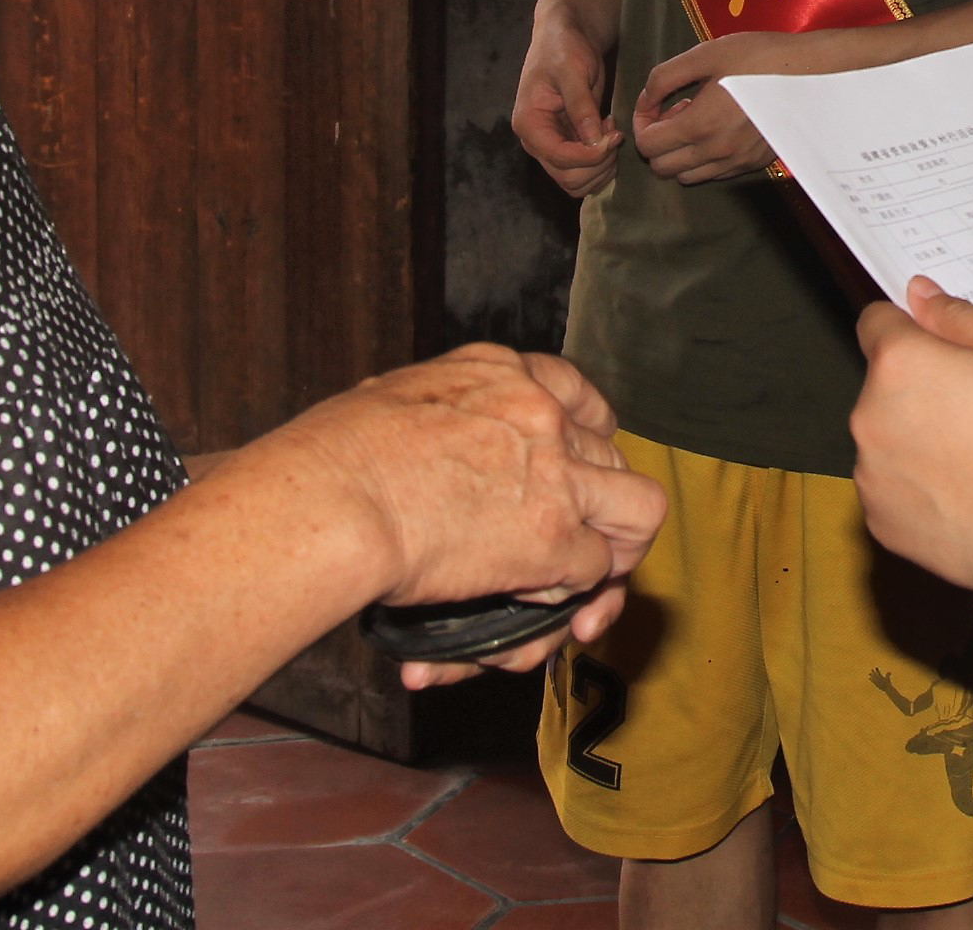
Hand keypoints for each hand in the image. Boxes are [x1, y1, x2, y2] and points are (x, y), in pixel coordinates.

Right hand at [287, 345, 663, 653]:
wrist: (333, 499)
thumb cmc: (333, 458)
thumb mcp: (396, 401)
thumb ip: (437, 416)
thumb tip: (425, 437)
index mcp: (500, 373)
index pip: (576, 391)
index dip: (588, 434)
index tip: (579, 459)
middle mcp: (542, 414)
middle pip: (614, 457)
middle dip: (604, 506)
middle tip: (582, 542)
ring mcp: (557, 476)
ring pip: (639, 512)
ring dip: (616, 551)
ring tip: (585, 583)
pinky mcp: (554, 537)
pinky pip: (594, 570)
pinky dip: (570, 592)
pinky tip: (529, 600)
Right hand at [513, 14, 621, 197]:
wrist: (567, 36)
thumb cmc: (564, 47)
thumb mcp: (573, 70)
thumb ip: (581, 106)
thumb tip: (593, 141)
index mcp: (529, 124)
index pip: (559, 158)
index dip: (591, 155)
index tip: (615, 135)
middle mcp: (537, 142)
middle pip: (568, 178)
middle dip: (598, 163)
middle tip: (615, 133)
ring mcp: (552, 145)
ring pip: (578, 181)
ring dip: (602, 166)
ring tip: (611, 132)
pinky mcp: (568, 144)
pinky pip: (586, 170)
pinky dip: (602, 161)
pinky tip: (608, 133)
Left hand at [631, 28, 875, 184]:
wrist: (810, 71)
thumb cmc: (758, 56)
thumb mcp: (705, 54)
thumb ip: (664, 78)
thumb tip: (645, 101)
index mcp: (700, 125)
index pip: (647, 145)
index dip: (642, 123)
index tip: (654, 104)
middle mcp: (716, 152)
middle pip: (661, 168)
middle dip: (657, 141)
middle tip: (674, 111)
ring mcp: (736, 162)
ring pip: (685, 177)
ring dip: (679, 153)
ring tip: (696, 121)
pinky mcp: (753, 164)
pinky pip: (713, 175)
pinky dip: (703, 159)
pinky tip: (717, 129)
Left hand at [852, 281, 972, 589]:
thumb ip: (957, 316)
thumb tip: (919, 294)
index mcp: (899, 363)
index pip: (877, 322)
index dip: (910, 329)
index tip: (941, 349)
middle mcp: (869, 415)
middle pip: (884, 386)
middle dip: (920, 389)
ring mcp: (871, 474)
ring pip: (887, 439)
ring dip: (916, 440)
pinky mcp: (881, 522)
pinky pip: (892, 489)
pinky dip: (919, 488)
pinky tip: (964, 493)